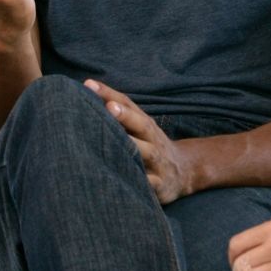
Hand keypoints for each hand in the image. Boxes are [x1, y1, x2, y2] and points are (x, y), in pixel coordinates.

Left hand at [84, 79, 193, 202]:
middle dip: (126, 116)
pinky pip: (150, 184)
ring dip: (132, 147)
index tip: (89, 85)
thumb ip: (119, 115)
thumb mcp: (141, 128)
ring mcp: (157, 162)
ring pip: (146, 153)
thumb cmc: (151, 145)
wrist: (184, 170)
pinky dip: (140, 182)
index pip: (127, 104)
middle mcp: (153, 140)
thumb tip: (85, 93)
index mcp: (145, 124)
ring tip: (113, 142)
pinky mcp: (160, 185)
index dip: (109, 93)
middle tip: (109, 107)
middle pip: (141, 125)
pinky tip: (123, 179)